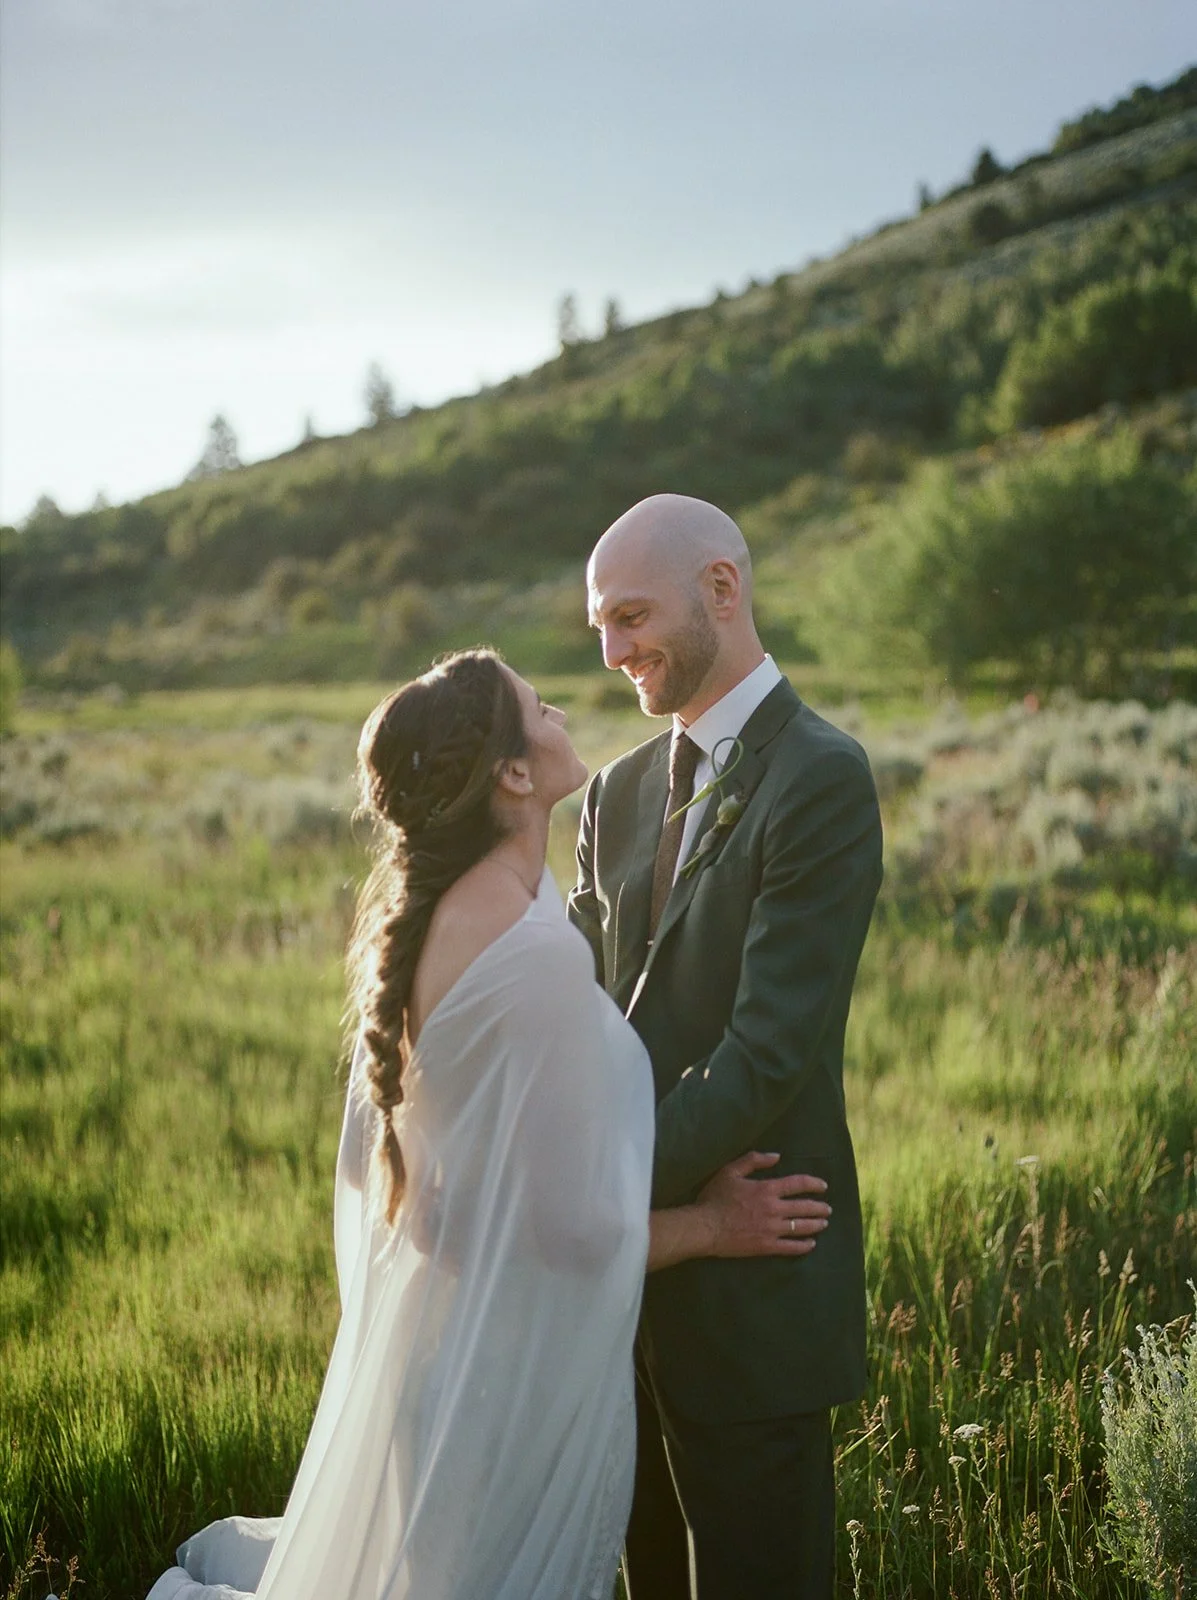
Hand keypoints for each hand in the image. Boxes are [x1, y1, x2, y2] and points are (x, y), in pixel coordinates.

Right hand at [696, 1152, 829, 1257]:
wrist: (705, 1227)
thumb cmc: (715, 1197)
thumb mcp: (731, 1171)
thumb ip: (754, 1160)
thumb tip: (776, 1156)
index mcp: (767, 1189)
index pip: (797, 1184)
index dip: (813, 1184)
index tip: (823, 1186)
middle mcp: (774, 1209)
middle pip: (804, 1207)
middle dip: (819, 1207)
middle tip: (827, 1209)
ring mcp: (772, 1229)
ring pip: (801, 1227)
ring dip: (815, 1225)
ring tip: (824, 1224)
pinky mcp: (767, 1246)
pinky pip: (791, 1247)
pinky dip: (804, 1245)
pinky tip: (811, 1244)